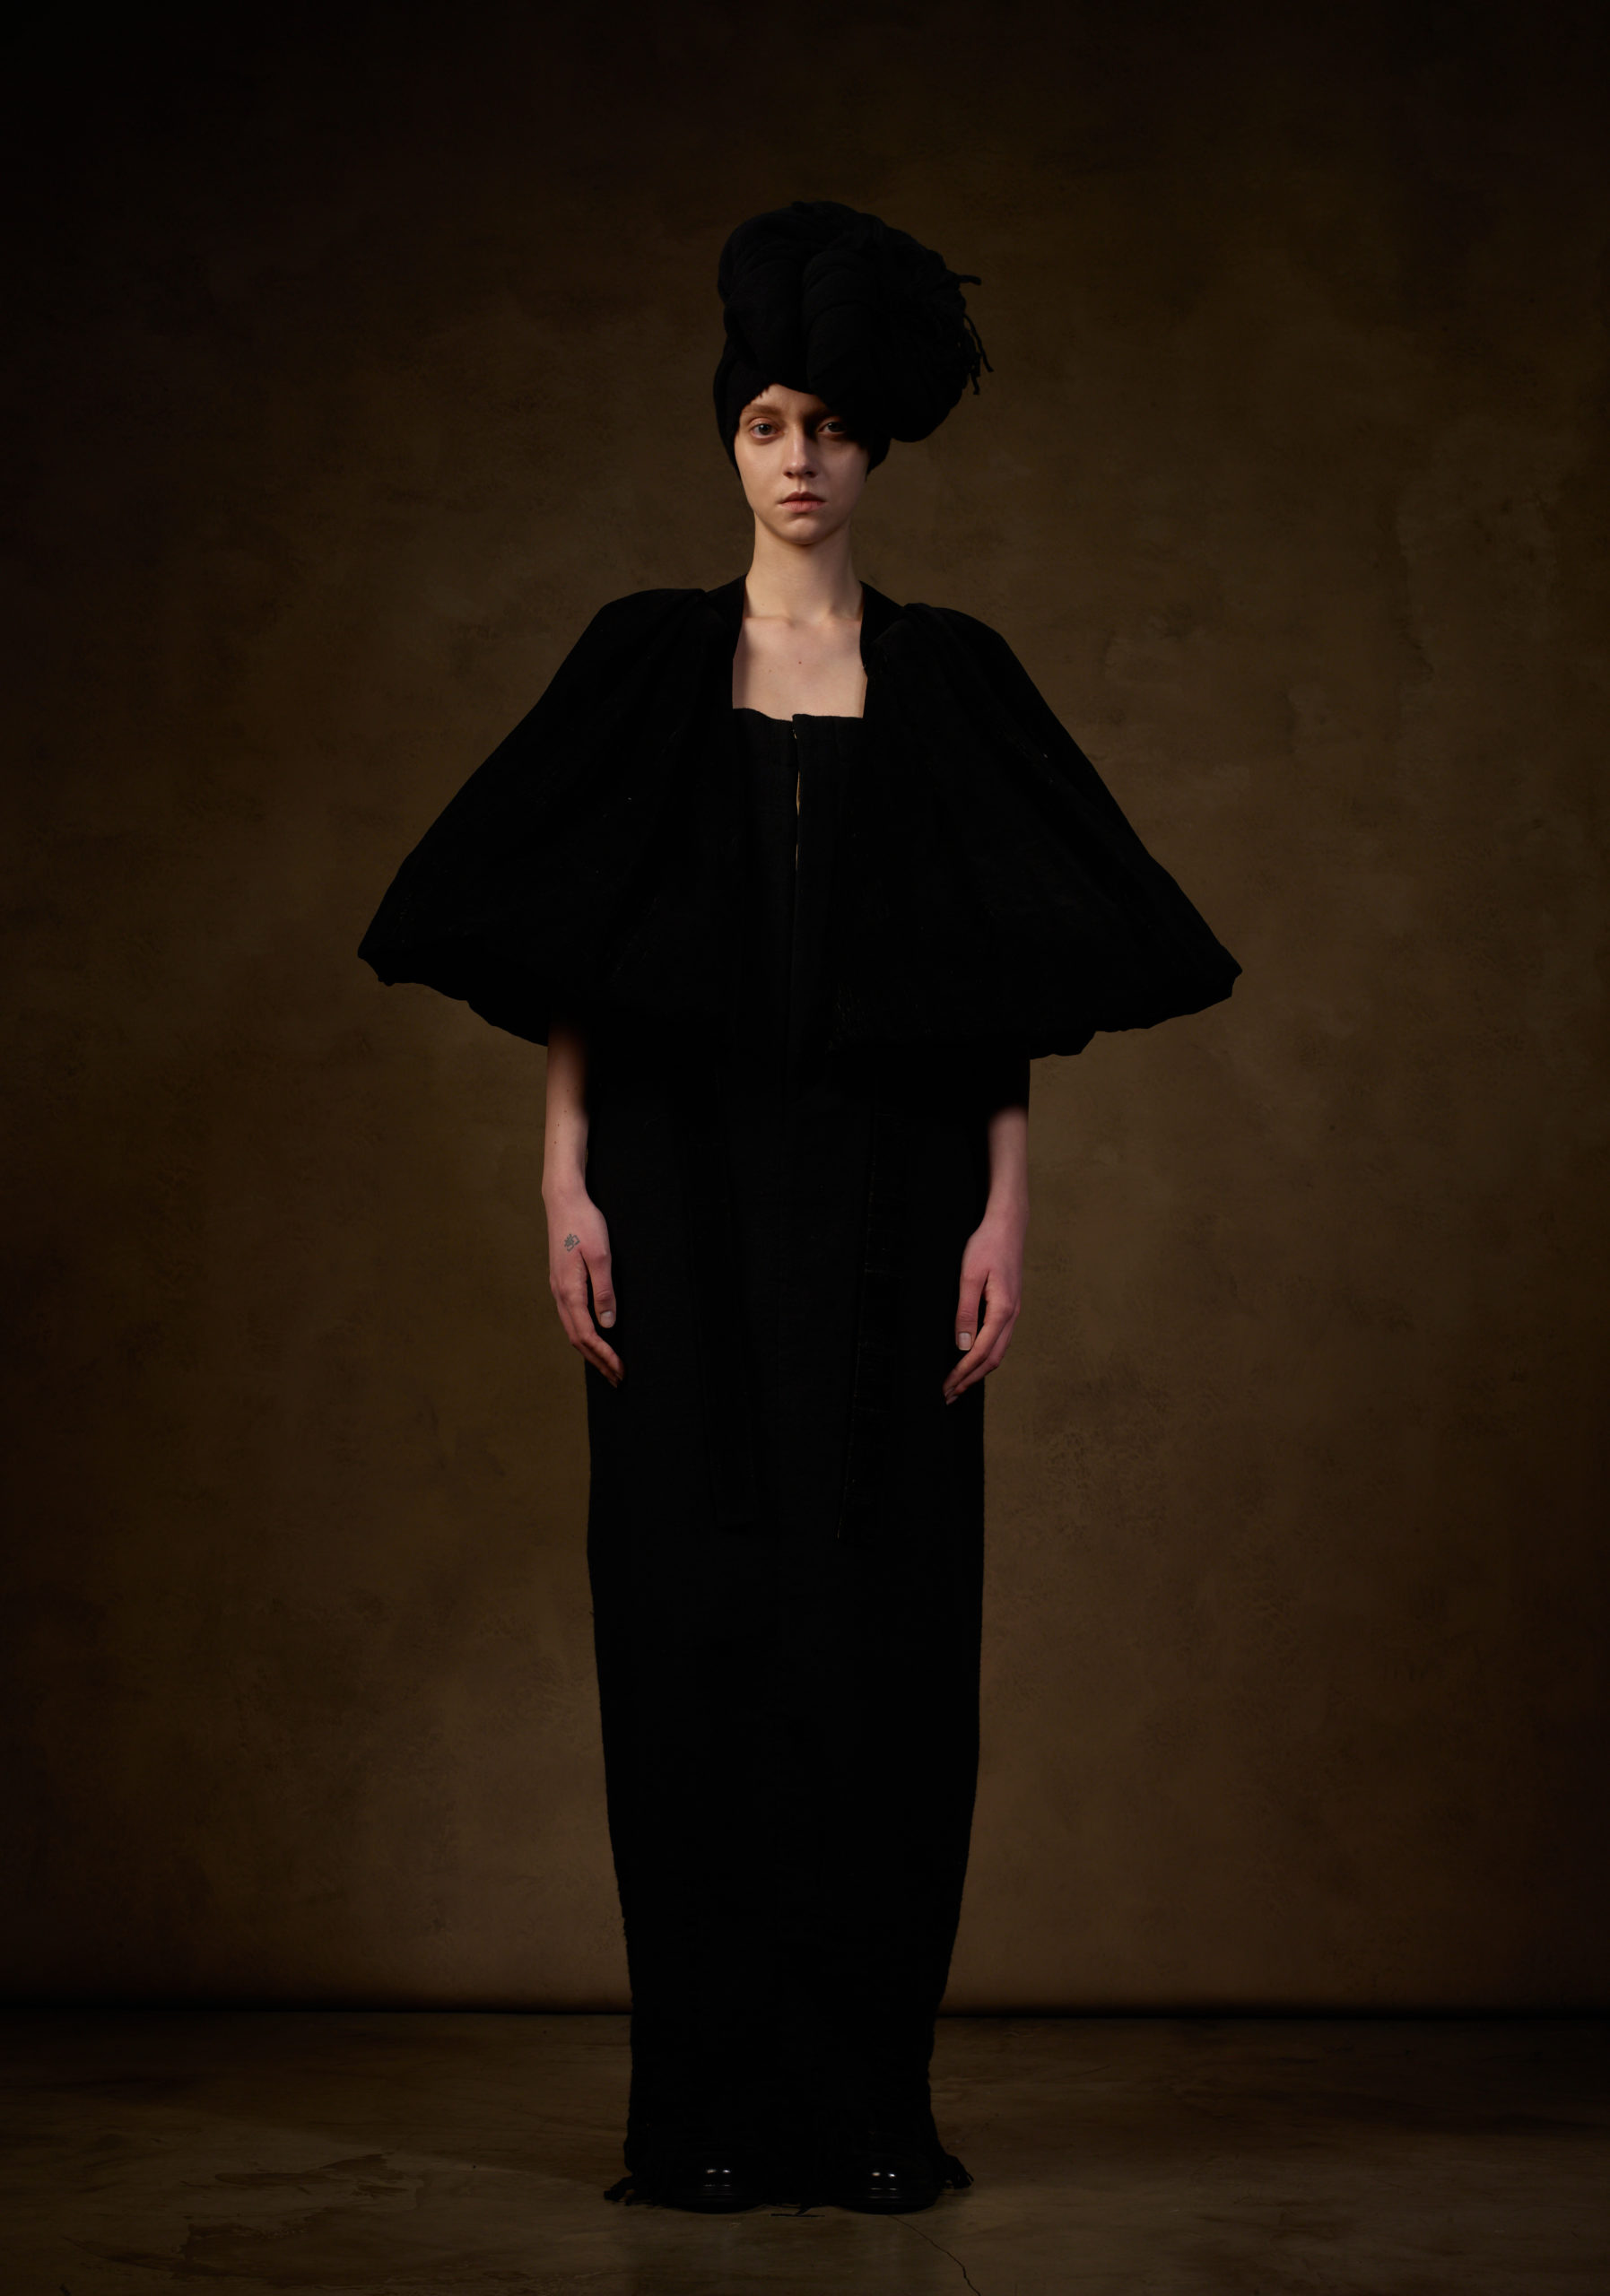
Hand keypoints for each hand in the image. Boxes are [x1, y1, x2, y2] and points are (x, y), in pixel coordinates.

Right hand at [545, 1182, 622, 1385]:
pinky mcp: (561, 1282)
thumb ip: (604, 1291)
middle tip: (617, 1378)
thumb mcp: (601, 1256)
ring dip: (590, 1351)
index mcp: (569, 1290)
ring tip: (607, 1365)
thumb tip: (608, 1324)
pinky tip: (594, 1338)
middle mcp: (560, 1294)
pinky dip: (583, 1335)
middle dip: (597, 1361)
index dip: (603, 1355)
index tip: (619, 1370)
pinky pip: (571, 1318)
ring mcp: (558, 1288)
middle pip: (577, 1338)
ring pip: (572, 1330)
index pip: (586, 1334)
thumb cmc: (584, 1224)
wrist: (563, 1200)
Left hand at [943, 1201, 1024, 1402]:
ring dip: (979, 1370)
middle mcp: (1012, 1315)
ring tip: (960, 1384)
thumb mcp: (970, 1275)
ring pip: (998, 1351)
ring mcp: (1013, 1311)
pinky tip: (973, 1358)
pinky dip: (986, 1355)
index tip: (947, 1386)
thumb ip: (966, 1311)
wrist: (1008, 1225)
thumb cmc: (987, 1246)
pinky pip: (1000, 1339)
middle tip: (950, 1395)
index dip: (963, 1373)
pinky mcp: (1010, 1305)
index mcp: (1002, 1310)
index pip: (981, 1352)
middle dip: (971, 1379)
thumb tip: (962, 1345)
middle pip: (993, 1359)